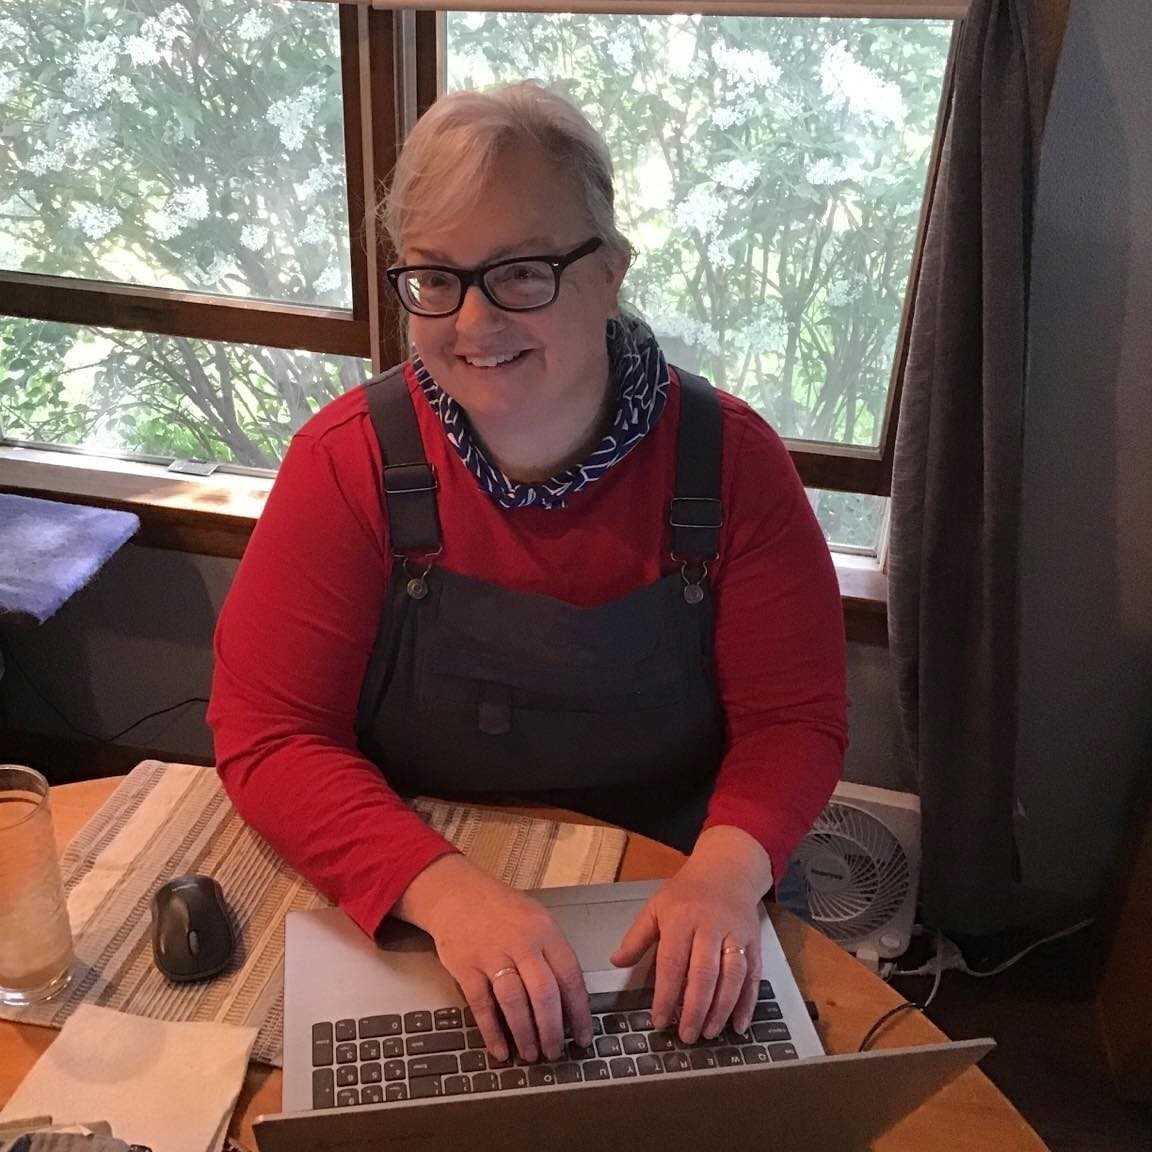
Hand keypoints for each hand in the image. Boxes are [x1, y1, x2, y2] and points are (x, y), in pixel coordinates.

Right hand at [396, 855, 592, 1062]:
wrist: (456, 893)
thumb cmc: (501, 910)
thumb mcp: (535, 920)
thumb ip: (552, 954)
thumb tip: (571, 1001)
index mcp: (545, 931)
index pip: (570, 976)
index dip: (579, 1011)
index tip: (583, 1037)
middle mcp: (522, 943)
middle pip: (544, 994)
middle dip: (552, 1030)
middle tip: (555, 1053)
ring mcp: (492, 954)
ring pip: (514, 1002)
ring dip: (525, 1034)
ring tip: (531, 1055)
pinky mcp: (466, 966)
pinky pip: (482, 1005)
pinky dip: (492, 1032)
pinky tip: (500, 1050)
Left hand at [610, 827, 771, 1043]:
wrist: (727, 869)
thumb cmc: (686, 892)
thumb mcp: (656, 906)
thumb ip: (636, 937)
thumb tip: (615, 963)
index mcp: (681, 919)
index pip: (672, 963)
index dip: (665, 995)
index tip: (658, 1021)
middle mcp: (710, 927)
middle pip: (703, 974)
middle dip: (694, 1009)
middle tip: (685, 1036)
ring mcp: (735, 934)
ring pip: (731, 977)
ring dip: (721, 1009)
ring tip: (709, 1033)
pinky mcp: (754, 942)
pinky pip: (753, 976)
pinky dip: (747, 1002)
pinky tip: (739, 1025)